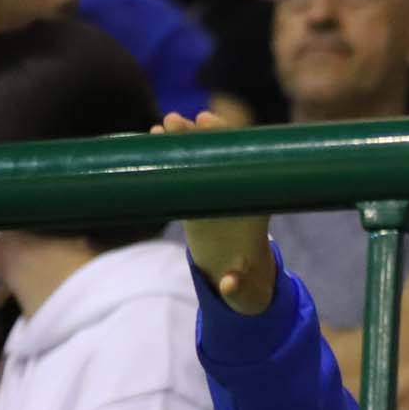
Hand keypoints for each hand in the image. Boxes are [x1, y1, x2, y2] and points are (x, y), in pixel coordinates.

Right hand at [158, 112, 277, 313]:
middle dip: (202, 138)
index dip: (230, 147)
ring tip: (162, 126)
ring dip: (184, 141)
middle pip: (221, 159)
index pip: (246, 170)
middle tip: (177, 121)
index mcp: (253, 212)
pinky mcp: (198, 200)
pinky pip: (186, 172)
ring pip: (202, 161)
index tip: (211, 128)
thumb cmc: (243, 281)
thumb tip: (227, 285)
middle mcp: (237, 197)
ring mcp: (217, 194)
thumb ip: (237, 286)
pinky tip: (155, 138)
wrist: (236, 276)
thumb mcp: (244, 287)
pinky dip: (172, 156)